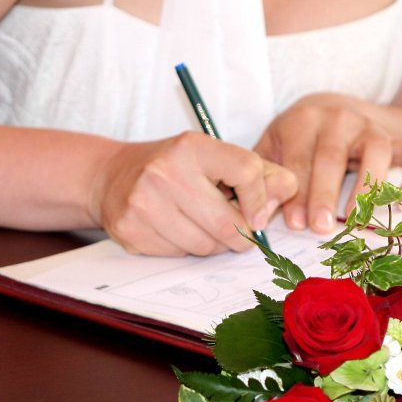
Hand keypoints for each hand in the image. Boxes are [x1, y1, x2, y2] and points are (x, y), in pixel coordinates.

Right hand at [91, 132, 295, 255]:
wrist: (111, 175)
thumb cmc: (175, 167)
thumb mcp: (215, 157)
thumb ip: (260, 172)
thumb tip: (289, 190)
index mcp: (193, 146)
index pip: (248, 172)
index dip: (262, 199)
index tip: (258, 213)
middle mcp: (165, 171)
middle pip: (229, 223)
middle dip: (241, 234)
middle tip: (237, 231)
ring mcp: (144, 202)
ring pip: (205, 245)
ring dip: (213, 244)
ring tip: (202, 225)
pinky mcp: (130, 229)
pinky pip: (178, 255)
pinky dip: (185, 249)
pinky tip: (175, 230)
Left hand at [255, 94, 401, 235]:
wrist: (325, 112)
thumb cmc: (294, 142)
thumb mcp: (272, 152)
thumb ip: (265, 182)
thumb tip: (260, 217)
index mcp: (303, 120)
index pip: (299, 158)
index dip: (297, 192)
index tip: (295, 223)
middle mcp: (339, 118)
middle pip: (333, 156)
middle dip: (326, 194)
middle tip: (321, 228)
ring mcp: (370, 127)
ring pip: (376, 152)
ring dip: (368, 187)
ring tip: (357, 220)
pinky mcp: (395, 139)